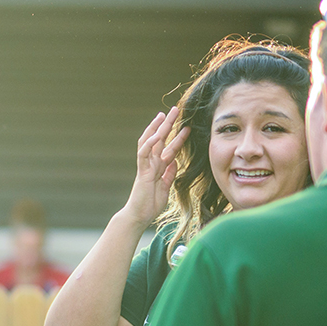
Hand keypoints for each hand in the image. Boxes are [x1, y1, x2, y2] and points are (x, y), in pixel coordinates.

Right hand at [126, 106, 187, 227]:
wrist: (139, 216)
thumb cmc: (150, 205)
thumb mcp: (165, 187)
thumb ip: (170, 174)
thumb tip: (175, 161)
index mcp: (158, 167)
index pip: (169, 148)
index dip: (178, 137)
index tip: (187, 126)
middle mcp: (151, 163)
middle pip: (160, 139)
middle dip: (168, 124)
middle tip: (176, 109)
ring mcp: (145, 166)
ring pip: (149, 142)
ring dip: (156, 128)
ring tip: (163, 114)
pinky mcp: (141, 171)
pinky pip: (143, 154)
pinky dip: (149, 143)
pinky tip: (157, 134)